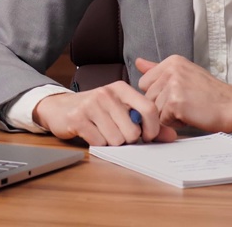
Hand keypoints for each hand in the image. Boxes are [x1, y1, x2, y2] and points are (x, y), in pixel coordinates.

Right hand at [32, 81, 177, 146]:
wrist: (60, 108)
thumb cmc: (96, 110)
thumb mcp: (122, 110)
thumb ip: (147, 123)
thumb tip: (171, 136)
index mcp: (121, 88)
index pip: (149, 109)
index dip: (153, 129)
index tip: (148, 136)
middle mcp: (107, 93)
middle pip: (133, 131)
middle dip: (127, 139)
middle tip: (118, 132)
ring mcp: (91, 105)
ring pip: (116, 140)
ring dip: (111, 142)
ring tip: (103, 131)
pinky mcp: (78, 118)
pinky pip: (99, 142)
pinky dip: (98, 143)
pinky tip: (92, 133)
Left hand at [136, 56, 231, 133]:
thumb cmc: (211, 94)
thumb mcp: (184, 74)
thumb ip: (158, 69)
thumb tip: (138, 62)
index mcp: (172, 61)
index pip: (145, 82)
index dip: (158, 94)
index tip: (177, 94)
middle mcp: (171, 70)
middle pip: (147, 96)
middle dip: (162, 106)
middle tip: (185, 103)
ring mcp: (173, 86)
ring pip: (154, 109)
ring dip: (168, 115)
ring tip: (188, 109)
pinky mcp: (175, 103)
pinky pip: (162, 120)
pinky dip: (175, 123)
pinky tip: (190, 115)